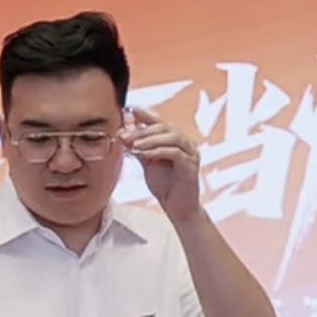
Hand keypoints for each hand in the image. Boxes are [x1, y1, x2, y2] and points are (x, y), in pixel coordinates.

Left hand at [121, 106, 202, 221]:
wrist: (177, 207)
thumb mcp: (148, 163)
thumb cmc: (165, 185)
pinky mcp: (191, 165)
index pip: (160, 123)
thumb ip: (139, 147)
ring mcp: (191, 153)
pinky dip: (157, 151)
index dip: (146, 115)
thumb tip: (124, 132)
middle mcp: (185, 143)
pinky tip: (144, 155)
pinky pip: (174, 153)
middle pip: (164, 128)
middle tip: (125, 135)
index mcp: (175, 140)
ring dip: (150, 139)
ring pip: (171, 137)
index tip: (130, 109)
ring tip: (134, 145)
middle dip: (142, 130)